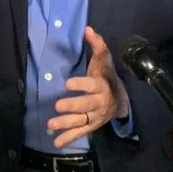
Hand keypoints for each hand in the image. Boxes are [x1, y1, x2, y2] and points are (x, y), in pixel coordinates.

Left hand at [48, 26, 124, 146]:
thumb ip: (97, 44)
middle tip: (57, 105)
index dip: (81, 84)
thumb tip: (88, 29)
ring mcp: (95, 116)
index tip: (68, 83)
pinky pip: (80, 133)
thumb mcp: (104, 59)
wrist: (122, 99)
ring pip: (81, 121)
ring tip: (50, 124)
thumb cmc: (106, 75)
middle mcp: (99, 102)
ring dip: (66, 124)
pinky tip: (55, 142)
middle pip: (86, 105)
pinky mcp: (91, 126)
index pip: (92, 85)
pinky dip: (68, 138)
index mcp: (101, 85)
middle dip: (72, 106)